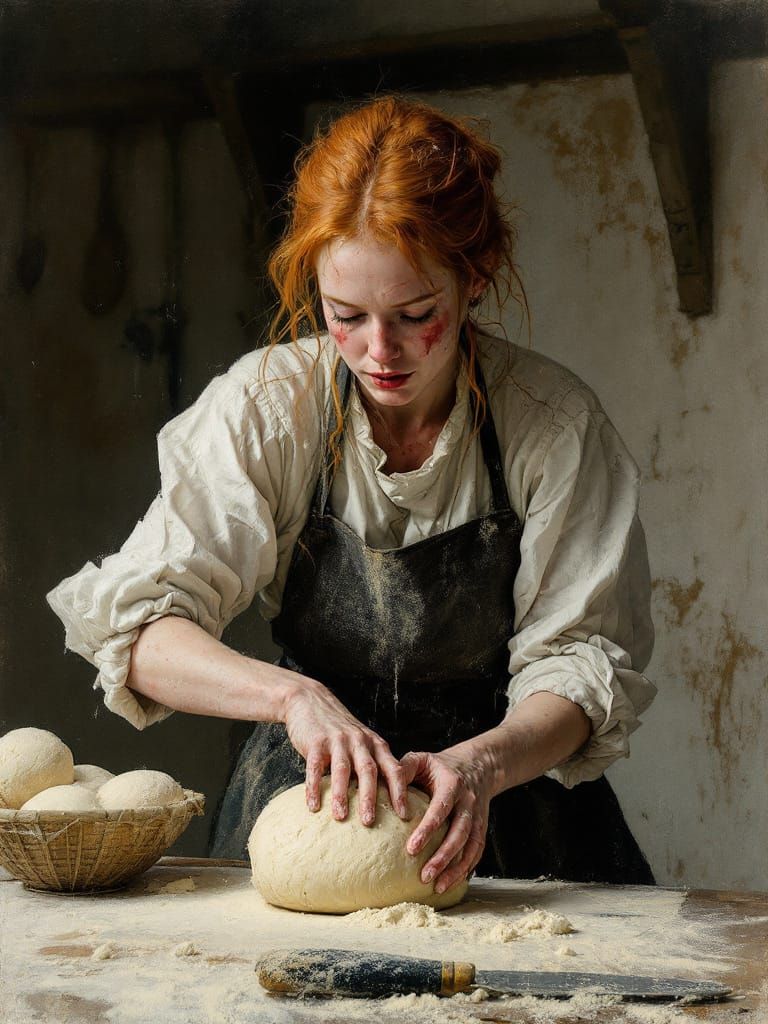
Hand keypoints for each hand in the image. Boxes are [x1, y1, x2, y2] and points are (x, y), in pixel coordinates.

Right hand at [283, 678, 408, 825]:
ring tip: (341, 817)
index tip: (404, 815)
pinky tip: (313, 806)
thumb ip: (371, 765)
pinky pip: (315, 767)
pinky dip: (313, 787)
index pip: (393, 769)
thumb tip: (383, 802)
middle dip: (370, 798)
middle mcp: (359, 741)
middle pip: (369, 771)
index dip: (400, 791)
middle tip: (370, 822)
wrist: (310, 701)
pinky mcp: (316, 742)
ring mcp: (337, 741)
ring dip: (342, 795)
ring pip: (342, 770)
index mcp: (375, 744)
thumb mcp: (362, 742)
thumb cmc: (339, 730)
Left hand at [400, 748, 492, 894]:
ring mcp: (478, 817)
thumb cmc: (439, 766)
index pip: (441, 808)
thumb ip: (402, 769)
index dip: (428, 829)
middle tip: (424, 876)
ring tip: (438, 887)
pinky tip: (453, 883)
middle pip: (459, 833)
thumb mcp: (421, 759)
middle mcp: (468, 801)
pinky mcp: (482, 828)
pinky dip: (467, 869)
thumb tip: (380, 784)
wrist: (476, 765)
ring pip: (471, 846)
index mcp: (452, 784)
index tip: (411, 849)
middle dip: (443, 857)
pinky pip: (477, 852)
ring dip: (456, 868)